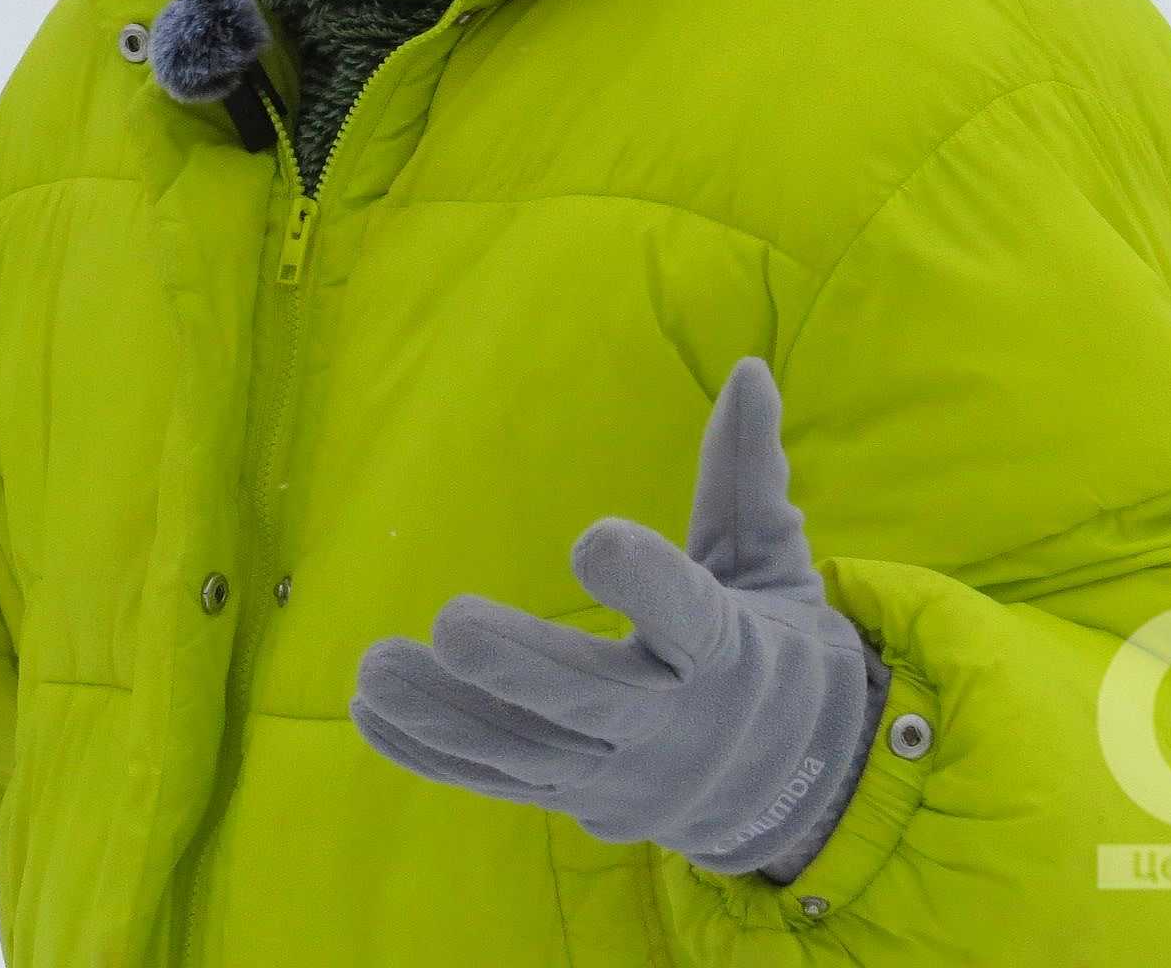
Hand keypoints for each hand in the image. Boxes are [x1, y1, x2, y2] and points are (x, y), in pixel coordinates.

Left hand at [351, 356, 879, 878]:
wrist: (797, 786)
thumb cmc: (774, 648)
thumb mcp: (771, 561)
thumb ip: (746, 472)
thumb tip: (750, 369)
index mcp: (728, 654)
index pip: (689, 618)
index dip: (646, 582)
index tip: (592, 540)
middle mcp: (673, 724)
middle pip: (593, 703)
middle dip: (521, 668)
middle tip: (450, 623)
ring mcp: (619, 775)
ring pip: (528, 752)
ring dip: (447, 713)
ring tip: (374, 668)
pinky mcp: (577, 802)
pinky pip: (498, 782)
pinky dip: (434, 753)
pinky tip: (372, 712)